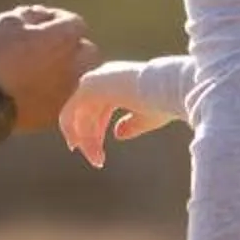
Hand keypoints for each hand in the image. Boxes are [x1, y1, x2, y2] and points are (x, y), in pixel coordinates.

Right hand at [0, 6, 99, 131]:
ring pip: (82, 78)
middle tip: (51, 47)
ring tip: (48, 70)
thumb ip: (31, 15)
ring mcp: (67, 92)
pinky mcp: (56, 113)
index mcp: (64, 38)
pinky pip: (67, 98)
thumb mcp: (7, 22)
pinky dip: (60, 92)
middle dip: (73, 46)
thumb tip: (41, 17)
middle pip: (88, 52)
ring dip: (71, 70)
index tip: (42, 22)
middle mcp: (73, 65)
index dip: (58, 20)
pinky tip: (40, 89)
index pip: (75, 23)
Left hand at [59, 60, 178, 167]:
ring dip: (86, 140)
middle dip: (90, 139)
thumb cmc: (164, 101)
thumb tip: (117, 134)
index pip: (98, 109)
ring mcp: (95, 80)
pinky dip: (71, 131)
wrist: (169, 87)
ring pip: (79, 116)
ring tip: (97, 160)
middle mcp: (103, 78)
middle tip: (98, 162)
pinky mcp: (89, 87)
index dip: (94, 131)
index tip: (96, 154)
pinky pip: (70, 113)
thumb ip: (131, 125)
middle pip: (87, 114)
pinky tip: (76, 146)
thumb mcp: (146, 118)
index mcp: (117, 82)